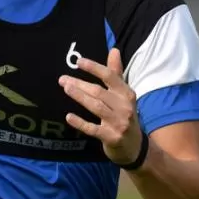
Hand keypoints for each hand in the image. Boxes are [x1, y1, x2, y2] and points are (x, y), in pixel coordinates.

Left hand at [58, 48, 143, 165]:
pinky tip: (68, 117)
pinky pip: (93, 129)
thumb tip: (114, 50)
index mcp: (126, 94)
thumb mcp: (124, 96)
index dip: (94, 68)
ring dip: (80, 97)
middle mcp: (124, 107)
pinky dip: (80, 123)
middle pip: (99, 92)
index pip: (110, 77)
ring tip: (66, 89)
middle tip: (62, 79)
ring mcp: (119, 123)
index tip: (78, 62)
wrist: (136, 147)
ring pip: (96, 107)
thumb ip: (116, 74)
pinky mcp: (111, 137)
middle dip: (80, 84)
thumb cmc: (125, 116)